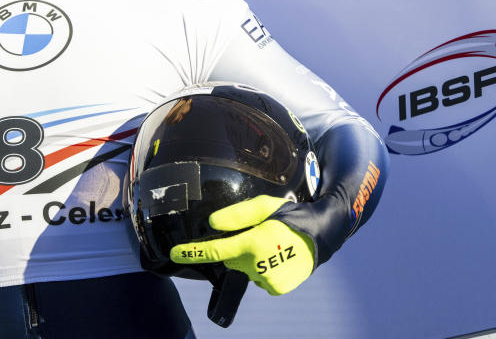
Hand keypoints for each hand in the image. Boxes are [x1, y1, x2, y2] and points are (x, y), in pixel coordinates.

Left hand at [169, 195, 314, 295]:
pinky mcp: (276, 288)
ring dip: (250, 258)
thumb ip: (236, 215)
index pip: (215, 251)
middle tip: (256, 233)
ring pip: (244, 268)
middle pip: (230, 258)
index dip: (191, 252)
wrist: (322, 236)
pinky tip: (276, 256)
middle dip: (236, 247)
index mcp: (253, 244)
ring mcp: (268, 280)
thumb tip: (212, 225)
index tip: (174, 253)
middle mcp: (258, 265)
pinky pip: (258, 277)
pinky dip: (262, 268)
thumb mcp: (264, 206)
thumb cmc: (291, 217)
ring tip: (271, 243)